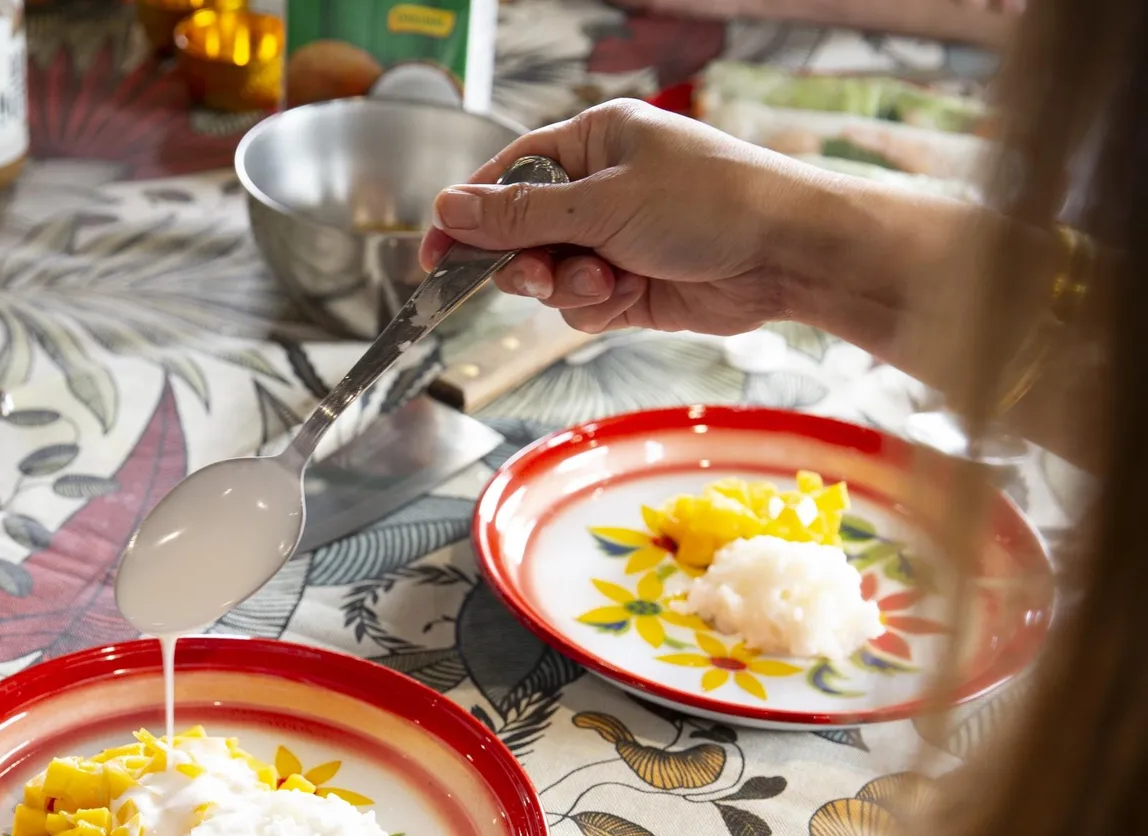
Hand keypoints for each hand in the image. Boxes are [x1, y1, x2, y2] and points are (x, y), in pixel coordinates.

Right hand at [421, 99, 832, 335]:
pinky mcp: (630, 284)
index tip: (435, 254)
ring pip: (546, 277)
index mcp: (592, 142)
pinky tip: (631, 294)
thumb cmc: (711, 202)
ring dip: (568, 287)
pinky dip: (597, 306)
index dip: (467, 215)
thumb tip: (447, 207)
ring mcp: (613, 239)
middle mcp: (598, 188)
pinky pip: (580, 305)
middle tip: (540, 274)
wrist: (787, 253)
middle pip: (518, 234)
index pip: (507, 177)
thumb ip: (520, 214)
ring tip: (608, 281)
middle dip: (526, 261)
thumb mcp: (603, 202)